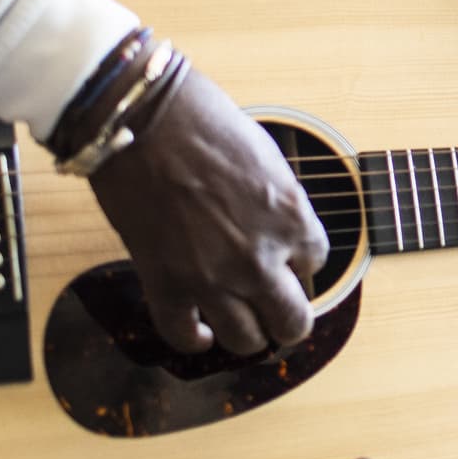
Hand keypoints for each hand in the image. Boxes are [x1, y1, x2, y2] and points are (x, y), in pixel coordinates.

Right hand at [87, 64, 330, 354]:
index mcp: (292, 218)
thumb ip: (280, 204)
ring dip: (247, 335)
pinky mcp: (165, 284)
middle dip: (289, 321)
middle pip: (292, 321)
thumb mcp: (267, 158)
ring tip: (242, 324)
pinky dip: (195, 339)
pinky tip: (201, 331)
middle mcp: (260, 257)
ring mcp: (212, 277)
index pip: (316, 262)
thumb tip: (283, 232)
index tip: (287, 259)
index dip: (300, 262)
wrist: (141, 119)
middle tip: (280, 315)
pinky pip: (184, 335)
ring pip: (245, 340)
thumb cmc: (203, 122)